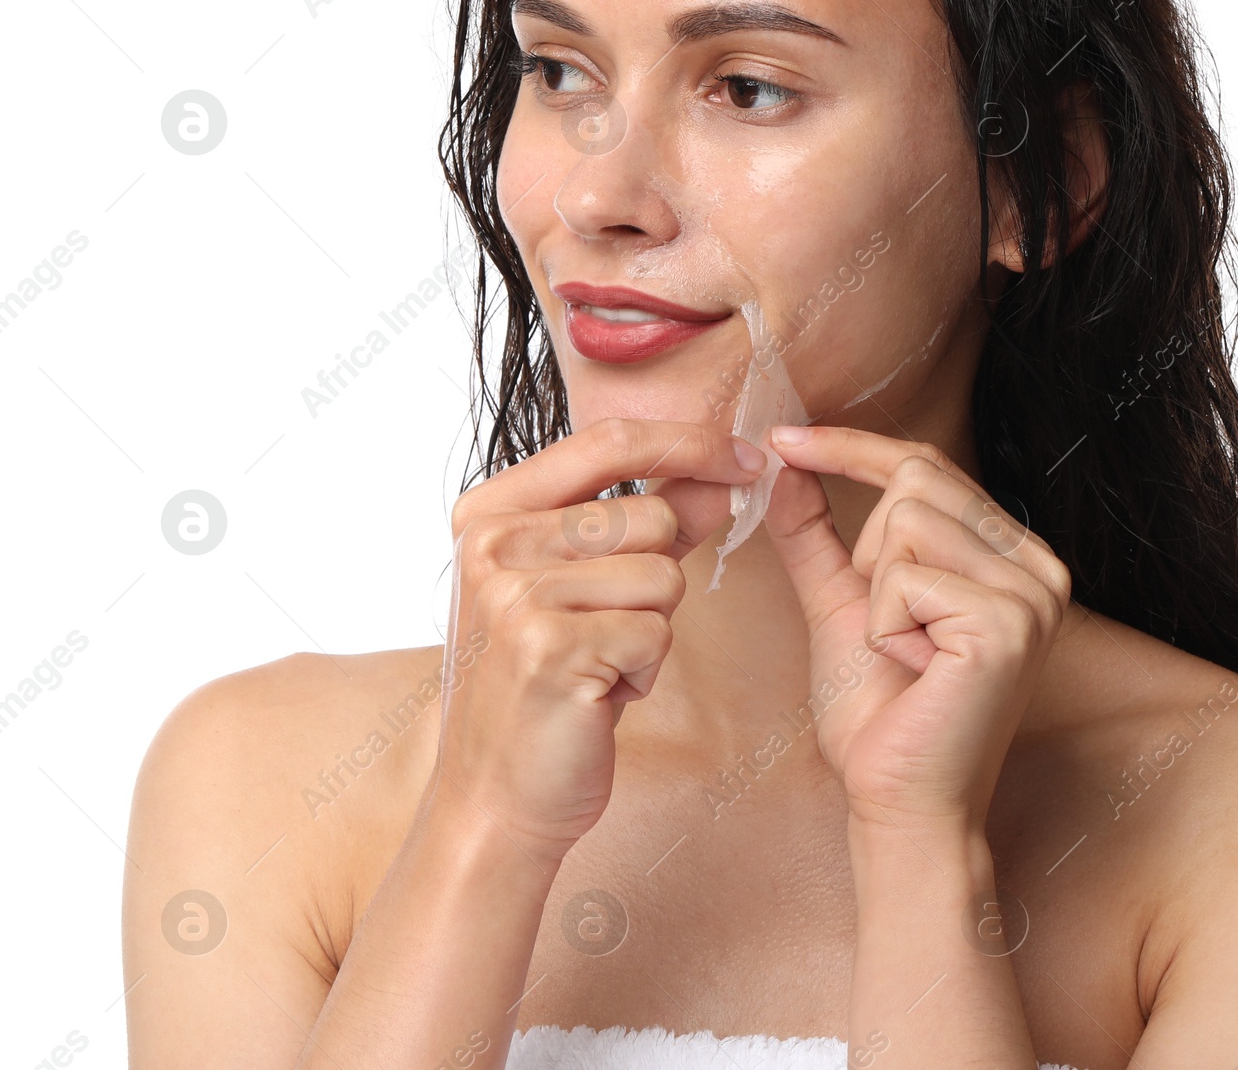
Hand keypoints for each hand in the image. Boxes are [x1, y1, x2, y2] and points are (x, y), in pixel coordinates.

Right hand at [433, 419, 765, 861]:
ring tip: (598, 662)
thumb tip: (726, 472)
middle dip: (661, 575)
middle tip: (609, 628)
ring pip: (662, 573)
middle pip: (651, 515)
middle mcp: (492, 542)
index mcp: (490, 510)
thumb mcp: (585, 585)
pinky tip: (598, 694)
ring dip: (652, 627)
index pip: (610, 440)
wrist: (495, 798)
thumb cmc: (542, 685)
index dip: (690, 444)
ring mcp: (514, 594)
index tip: (747, 459)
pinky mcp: (547, 647)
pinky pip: (655, 631)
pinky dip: (645, 669)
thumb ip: (651, 521)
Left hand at [763, 426, 1070, 835]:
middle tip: (887, 627)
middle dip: (867, 550)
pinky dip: (885, 625)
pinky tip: (916, 671)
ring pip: (906, 519)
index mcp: (1008, 553)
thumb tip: (786, 465)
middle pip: (914, 477)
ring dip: (877, 593)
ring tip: (907, 651)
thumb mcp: (840, 604)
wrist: (899, 802)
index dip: (850, 446)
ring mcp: (1031, 592)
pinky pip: (905, 576)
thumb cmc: (880, 715)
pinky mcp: (1008, 623)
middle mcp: (1037, 564)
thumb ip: (816, 535)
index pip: (925, 462)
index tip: (782, 437)